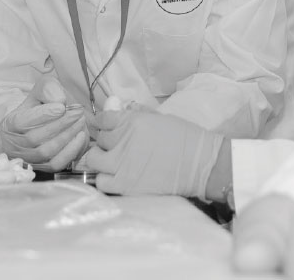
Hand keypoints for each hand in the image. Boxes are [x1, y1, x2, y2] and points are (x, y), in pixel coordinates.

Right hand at [0, 76, 88, 169]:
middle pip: (34, 138)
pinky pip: (56, 164)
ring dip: (67, 135)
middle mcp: (13, 144)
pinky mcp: (42, 168)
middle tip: (78, 112)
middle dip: (60, 124)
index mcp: (9, 124)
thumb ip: (48, 89)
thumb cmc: (44, 103)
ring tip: (80, 121)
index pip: (22, 123)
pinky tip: (80, 135)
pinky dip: (70, 150)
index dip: (43, 115)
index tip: (62, 107)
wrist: (50, 119)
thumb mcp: (43, 88)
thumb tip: (59, 102)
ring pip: (46, 151)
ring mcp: (27, 159)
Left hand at [82, 108, 222, 196]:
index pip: (104, 118)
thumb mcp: (161, 118)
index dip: (104, 121)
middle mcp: (123, 141)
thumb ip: (138, 113)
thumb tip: (122, 108)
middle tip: (116, 144)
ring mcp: (121, 164)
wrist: (200, 163)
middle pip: (99, 139)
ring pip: (94, 160)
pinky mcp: (124, 185)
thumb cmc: (185, 136)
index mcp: (133, 121)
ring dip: (101, 159)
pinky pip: (101, 181)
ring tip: (112, 161)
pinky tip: (116, 176)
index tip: (106, 125)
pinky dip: (105, 178)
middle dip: (106, 140)